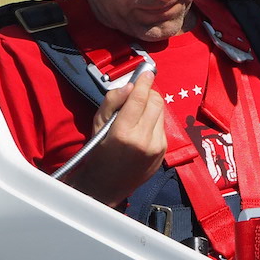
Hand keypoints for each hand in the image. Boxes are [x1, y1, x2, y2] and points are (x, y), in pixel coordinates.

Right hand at [65, 70, 167, 206]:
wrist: (106, 187)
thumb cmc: (96, 153)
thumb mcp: (96, 125)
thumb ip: (112, 102)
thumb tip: (130, 86)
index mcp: (123, 133)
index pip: (140, 99)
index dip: (144, 82)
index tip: (146, 72)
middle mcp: (144, 140)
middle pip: (156, 102)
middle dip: (149, 93)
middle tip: (139, 92)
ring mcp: (157, 147)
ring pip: (162, 113)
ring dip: (152, 107)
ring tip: (138, 111)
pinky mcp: (163, 152)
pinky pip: (162, 127)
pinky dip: (154, 121)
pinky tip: (142, 127)